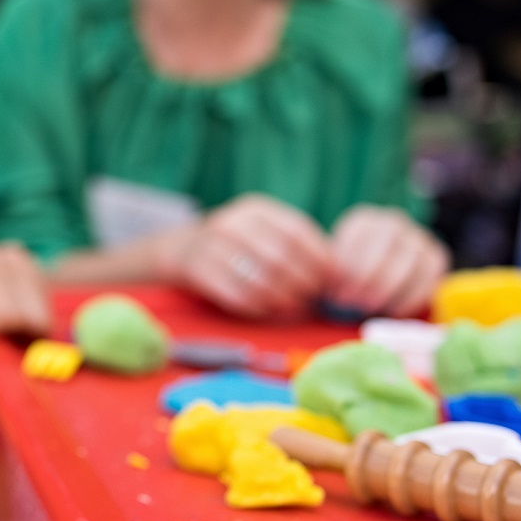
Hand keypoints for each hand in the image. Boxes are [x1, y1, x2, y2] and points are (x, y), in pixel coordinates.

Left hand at [0, 243, 49, 396]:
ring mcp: (26, 261)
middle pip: (36, 318)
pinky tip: (4, 311)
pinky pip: (47, 310)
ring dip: (23, 327)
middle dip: (11, 331)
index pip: (10, 316)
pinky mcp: (35, 268)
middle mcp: (10, 257)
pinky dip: (30, 319)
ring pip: (47, 317)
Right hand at [155, 194, 332, 318]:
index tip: (332, 279)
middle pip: (281, 257)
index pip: (297, 232)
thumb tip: (337, 273)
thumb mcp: (264, 233)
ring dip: (284, 299)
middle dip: (303, 282)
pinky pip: (237, 294)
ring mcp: (211, 244)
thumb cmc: (239, 246)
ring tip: (295, 308)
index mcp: (256, 209)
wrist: (183, 249)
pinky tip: (269, 310)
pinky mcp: (198, 269)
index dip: (319, 258)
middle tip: (314, 299)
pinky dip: (259, 307)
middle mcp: (232, 221)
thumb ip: (297, 246)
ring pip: (260, 279)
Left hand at [326, 205, 449, 316]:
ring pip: (409, 265)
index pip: (360, 240)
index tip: (339, 294)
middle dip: (369, 282)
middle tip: (356, 304)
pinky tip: (394, 312)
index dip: (350, 269)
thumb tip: (336, 286)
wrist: (376, 274)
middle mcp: (394, 224)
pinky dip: (411, 299)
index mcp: (364, 221)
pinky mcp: (436, 258)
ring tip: (372, 309)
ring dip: (390, 291)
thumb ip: (335, 272)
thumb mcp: (335, 267)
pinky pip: (428, 279)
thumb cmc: (349, 273)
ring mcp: (418, 238)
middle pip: (386, 251)